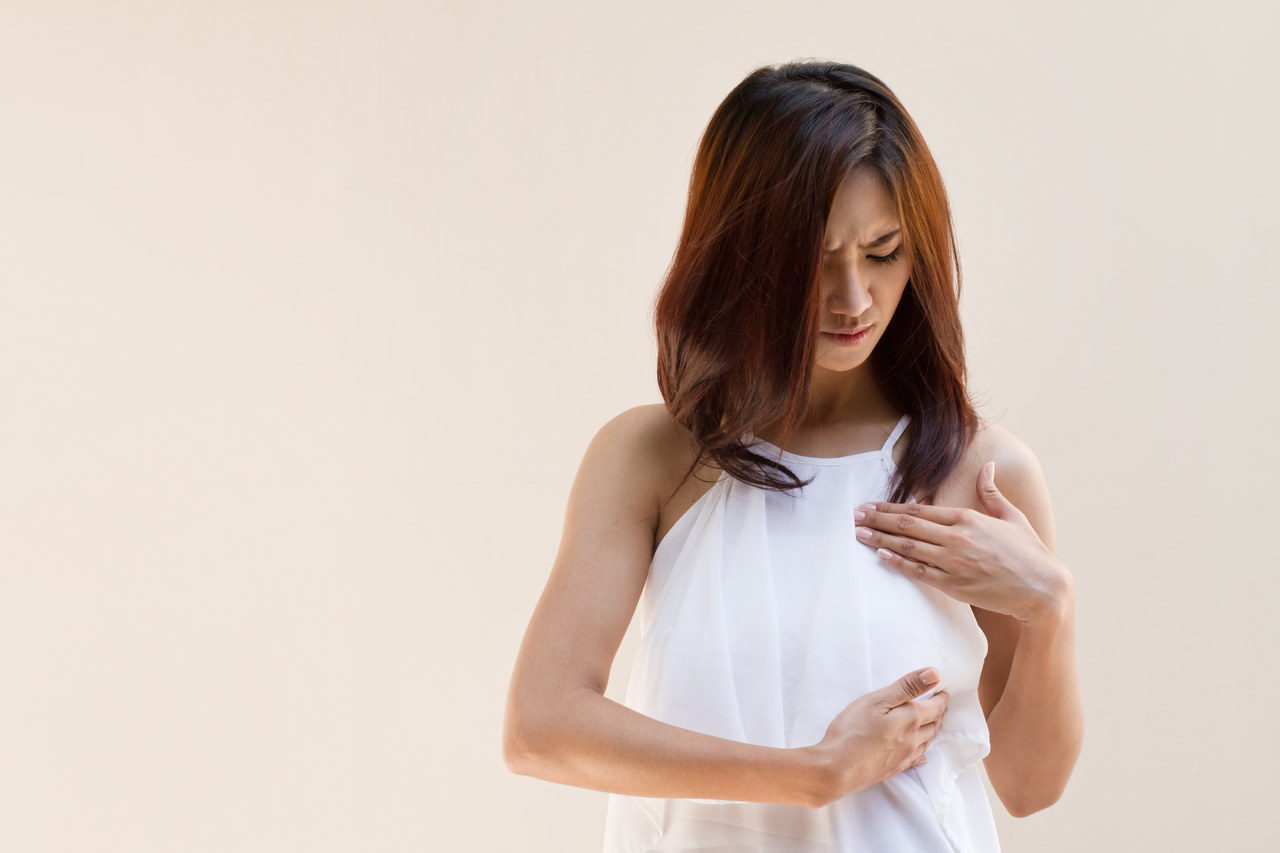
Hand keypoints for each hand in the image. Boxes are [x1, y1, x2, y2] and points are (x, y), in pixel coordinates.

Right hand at [803, 667, 948, 806]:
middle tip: (938, 704)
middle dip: (938, 713)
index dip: (940, 698)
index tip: (942, 691)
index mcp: (911, 720)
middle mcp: (912, 740)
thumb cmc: (852, 731)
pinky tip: (921, 755)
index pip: (935, 708)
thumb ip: (907, 687)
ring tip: (931, 722)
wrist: (836, 769)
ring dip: (932, 730)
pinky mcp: (893, 769)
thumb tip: (935, 674)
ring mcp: (904, 757)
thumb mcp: (877, 700)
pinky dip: (922, 751)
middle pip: (933, 725)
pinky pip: (916, 759)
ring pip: (926, 742)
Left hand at [852, 461, 1072, 623]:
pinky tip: (881, 554)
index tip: (871, 505)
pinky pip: (919, 572)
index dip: (891, 507)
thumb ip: (992, 493)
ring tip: (858, 533)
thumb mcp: (1013, 517)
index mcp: (968, 518)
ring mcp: (954, 562)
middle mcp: (957, 538)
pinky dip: (898, 562)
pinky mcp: (954, 585)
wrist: (1043, 591)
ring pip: (908, 547)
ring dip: (880, 539)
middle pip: (908, 526)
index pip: (920, 510)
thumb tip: (987, 467)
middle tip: (854, 515)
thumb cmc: (1030, 553)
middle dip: (877, 520)